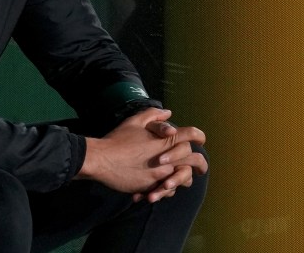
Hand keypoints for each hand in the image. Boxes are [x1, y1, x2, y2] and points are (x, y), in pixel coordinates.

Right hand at [77, 107, 202, 195]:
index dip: (200, 136)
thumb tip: (168, 113)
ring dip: (186, 178)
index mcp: (166, 139)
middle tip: (201, 168)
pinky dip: (169, 189)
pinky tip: (164, 187)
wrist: (102, 160)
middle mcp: (168, 157)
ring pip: (185, 178)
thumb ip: (153, 115)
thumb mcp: (134, 121)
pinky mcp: (152, 186)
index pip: (192, 135)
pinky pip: (169, 190)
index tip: (201, 140)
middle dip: (201, 164)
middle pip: (195, 160)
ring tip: (184, 179)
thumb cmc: (118, 139)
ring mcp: (161, 173)